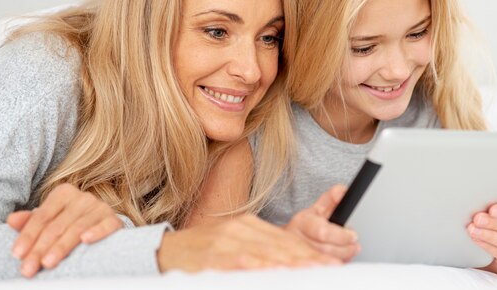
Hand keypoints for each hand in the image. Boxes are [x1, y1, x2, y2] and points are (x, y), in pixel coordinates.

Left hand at [7, 183, 122, 277]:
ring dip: (61, 246)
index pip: (42, 215)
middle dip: (40, 248)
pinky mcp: (114, 220)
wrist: (101, 225)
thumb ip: (30, 221)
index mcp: (63, 193)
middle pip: (57, 225)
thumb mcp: (49, 221)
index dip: (28, 235)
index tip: (17, 254)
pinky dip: (96, 232)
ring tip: (48, 263)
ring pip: (77, 228)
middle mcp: (83, 198)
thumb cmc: (69, 224)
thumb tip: (11, 220)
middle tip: (29, 268)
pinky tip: (86, 240)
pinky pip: (106, 225)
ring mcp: (100, 208)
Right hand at [157, 213, 341, 271]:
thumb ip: (263, 250)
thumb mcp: (236, 243)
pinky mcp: (210, 255)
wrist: (165, 250)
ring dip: (287, 263)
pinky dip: (252, 266)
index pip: (287, 239)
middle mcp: (240, 229)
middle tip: (329, 268)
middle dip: (307, 259)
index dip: (310, 253)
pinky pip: (235, 262)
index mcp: (249, 225)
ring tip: (308, 270)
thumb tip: (293, 262)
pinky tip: (266, 270)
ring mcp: (224, 241)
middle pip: (280, 246)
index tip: (331, 263)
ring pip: (262, 253)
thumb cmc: (204, 250)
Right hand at [284, 185, 359, 260]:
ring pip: (324, 262)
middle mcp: (298, 239)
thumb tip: (342, 191)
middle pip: (325, 249)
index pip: (323, 231)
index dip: (341, 235)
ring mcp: (299, 254)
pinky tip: (341, 261)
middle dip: (345, 249)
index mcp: (302, 222)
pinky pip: (321, 270)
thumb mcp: (316, 210)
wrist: (286, 242)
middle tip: (355, 245)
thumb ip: (330, 199)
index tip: (353, 235)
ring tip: (352, 251)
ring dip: (342, 258)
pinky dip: (333, 267)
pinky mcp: (301, 267)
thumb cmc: (305, 225)